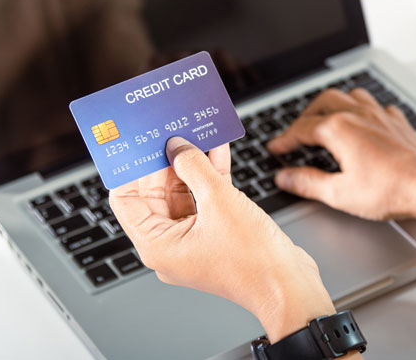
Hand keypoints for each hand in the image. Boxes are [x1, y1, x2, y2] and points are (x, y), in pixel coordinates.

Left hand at [109, 137, 334, 341]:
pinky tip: (217, 150)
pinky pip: (205, 199)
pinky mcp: (216, 233)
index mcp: (157, 245)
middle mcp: (171, 244)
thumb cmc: (254, 260)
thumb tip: (176, 147)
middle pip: (156, 193)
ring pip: (184, 193)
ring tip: (194, 133)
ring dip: (191, 163)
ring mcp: (194, 239)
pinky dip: (210, 176)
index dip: (131, 169)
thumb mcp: (219, 201)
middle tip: (171, 131)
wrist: (289, 285)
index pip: (126, 200)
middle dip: (165, 160)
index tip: (139, 143)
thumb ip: (194, 167)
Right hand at [268, 88, 415, 221]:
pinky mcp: (399, 123)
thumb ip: (307, 182)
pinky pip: (377, 105)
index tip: (275, 149)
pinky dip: (365, 110)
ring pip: (351, 95)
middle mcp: (358, 115)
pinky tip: (366, 123)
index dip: (284, 140)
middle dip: (305, 115)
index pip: (301, 129)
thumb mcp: (339, 193)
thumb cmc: (389, 191)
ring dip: (335, 104)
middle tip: (296, 133)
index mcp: (339, 129)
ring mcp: (381, 115)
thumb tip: (285, 177)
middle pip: (323, 102)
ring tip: (327, 118)